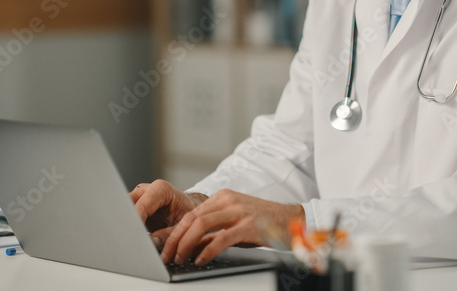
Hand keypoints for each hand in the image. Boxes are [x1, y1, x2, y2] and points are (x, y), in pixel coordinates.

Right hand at [130, 179, 206, 247]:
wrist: (189, 209)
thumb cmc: (189, 214)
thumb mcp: (184, 225)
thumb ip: (169, 234)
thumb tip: (151, 242)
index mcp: (161, 189)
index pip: (141, 205)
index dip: (135, 222)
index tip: (133, 237)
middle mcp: (147, 190)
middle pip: (128, 205)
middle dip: (127, 222)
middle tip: (128, 240)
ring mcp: (139, 197)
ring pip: (123, 210)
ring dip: (125, 225)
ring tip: (129, 241)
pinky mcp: (135, 206)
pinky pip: (126, 215)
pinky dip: (127, 226)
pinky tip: (131, 238)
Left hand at [160, 189, 302, 265]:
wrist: (292, 220)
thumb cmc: (262, 223)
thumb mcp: (234, 221)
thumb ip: (214, 229)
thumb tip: (189, 245)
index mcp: (222, 197)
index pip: (191, 213)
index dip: (174, 231)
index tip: (164, 247)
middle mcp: (228, 200)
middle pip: (192, 218)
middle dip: (175, 238)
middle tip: (166, 255)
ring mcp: (239, 211)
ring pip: (202, 225)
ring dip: (186, 244)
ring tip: (180, 258)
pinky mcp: (249, 225)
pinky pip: (221, 238)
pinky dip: (207, 251)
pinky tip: (200, 260)